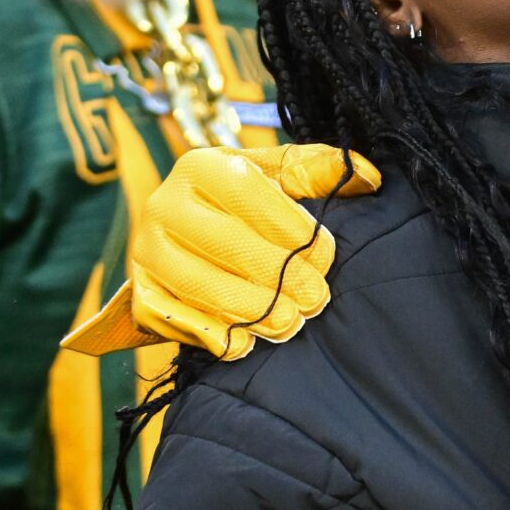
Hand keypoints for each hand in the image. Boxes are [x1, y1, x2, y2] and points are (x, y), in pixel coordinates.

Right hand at [63, 143, 380, 360]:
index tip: (327, 257)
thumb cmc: (244, 204)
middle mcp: (163, 203)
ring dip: (252, 310)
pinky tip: (245, 344)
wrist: (185, 235)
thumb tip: (369, 175)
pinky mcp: (139, 291)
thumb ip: (318, 171)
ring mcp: (145, 250)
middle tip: (316, 299)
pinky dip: (212, 334)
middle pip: (227, 243)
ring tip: (290, 323)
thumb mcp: (278, 177)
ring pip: (201, 284)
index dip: (293, 229)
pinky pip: (175, 318)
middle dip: (279, 276)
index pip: (251, 195)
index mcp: (200, 165)